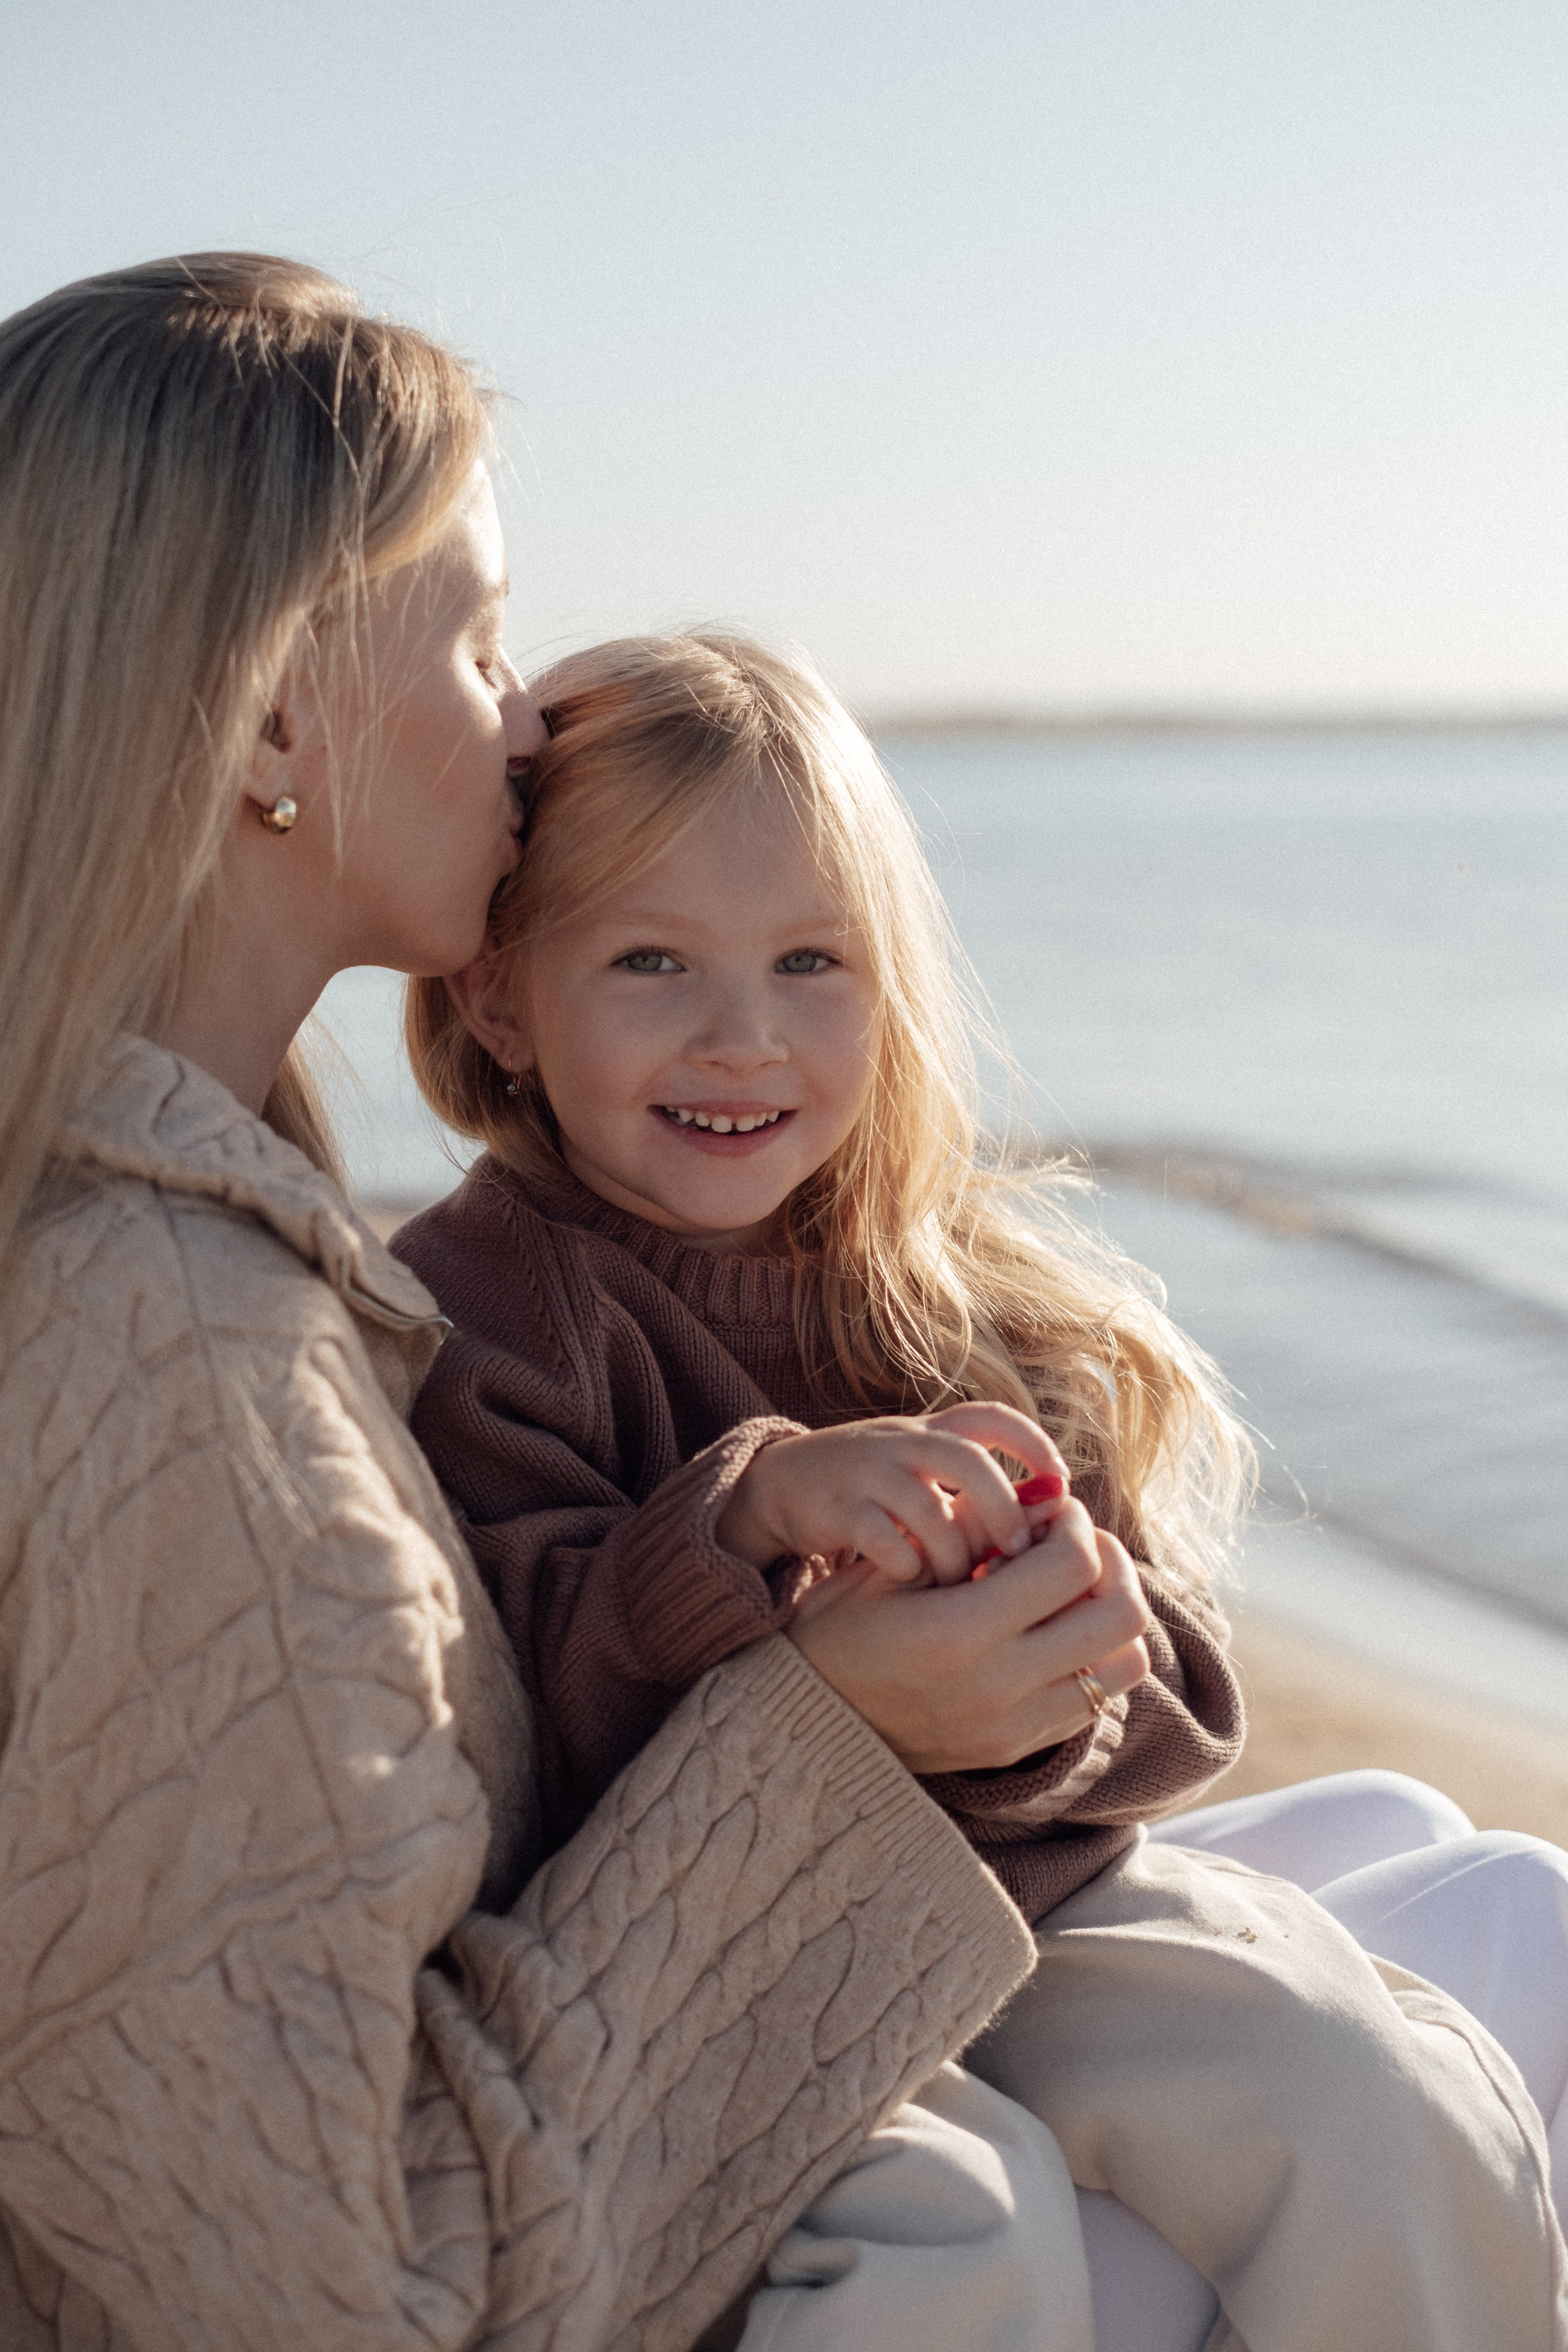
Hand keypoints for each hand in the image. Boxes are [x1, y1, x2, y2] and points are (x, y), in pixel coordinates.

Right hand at [717, 1403, 1067, 1585]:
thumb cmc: (868, 1489)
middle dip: (1003, 1507)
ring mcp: (868, 1472)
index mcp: (929, 1432)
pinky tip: (911, 1582)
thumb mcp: (919, 1471)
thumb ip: (971, 1488)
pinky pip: (880, 1536)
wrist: (778, 1486)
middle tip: (1020, 1551)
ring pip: (928, 1506)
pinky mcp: (837, 1507)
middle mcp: (902, 1443)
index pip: (990, 1418)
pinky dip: (904, 1563)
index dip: (1033, 1444)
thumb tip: (1047, 1522)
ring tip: (964, 1584)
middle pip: (968, 1460)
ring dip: (954, 1552)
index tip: (1061, 1483)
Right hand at [787, 1501, 1152, 1773]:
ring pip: (1127, 1664)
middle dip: (1111, 1563)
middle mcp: (1000, 1687)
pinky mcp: (1019, 1748)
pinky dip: (1096, 1656)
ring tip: (1073, 1587)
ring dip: (1112, 1613)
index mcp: (961, 1633)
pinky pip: (1101, 1699)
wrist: (808, 1725)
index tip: (1054, 1510)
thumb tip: (1043, 1500)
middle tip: (1077, 1541)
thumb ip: (968, 1530)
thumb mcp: (892, 1569)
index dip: (1076, 1524)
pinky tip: (1056, 1628)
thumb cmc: (840, 1631)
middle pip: (1121, 1616)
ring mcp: (1016, 1726)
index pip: (1074, 1566)